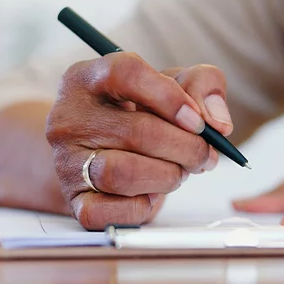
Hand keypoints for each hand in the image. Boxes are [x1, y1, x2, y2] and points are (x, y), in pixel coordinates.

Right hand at [46, 53, 233, 229]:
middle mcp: (68, 117)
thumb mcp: (173, 86)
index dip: (170, 97)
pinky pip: (116, 210)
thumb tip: (217, 123)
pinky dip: (145, 206)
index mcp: (87, 78)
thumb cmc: (143, 115)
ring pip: (125, 173)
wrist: (104, 156)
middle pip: (138, 131)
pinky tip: (151, 193)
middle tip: (204, 155)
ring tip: (178, 172)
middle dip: (186, 148)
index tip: (198, 120)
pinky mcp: (74, 201)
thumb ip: (202, 85)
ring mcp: (65, 161)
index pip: (125, 73)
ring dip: (168, 176)